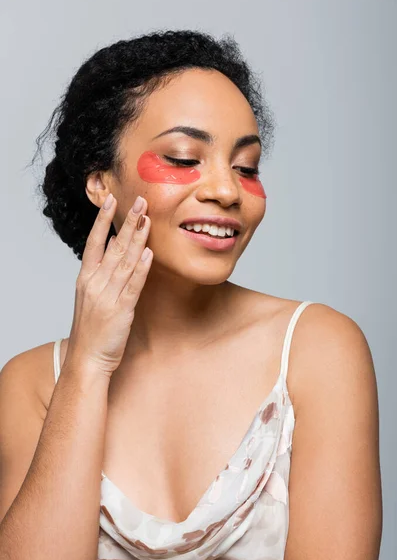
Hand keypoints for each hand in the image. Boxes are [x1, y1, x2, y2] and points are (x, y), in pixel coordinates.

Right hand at [64, 193, 152, 377]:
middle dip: (127, 222)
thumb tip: (112, 245)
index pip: (94, 242)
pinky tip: (148, 253)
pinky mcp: (120, 310)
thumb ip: (101, 271)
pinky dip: (141, 269)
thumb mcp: (90, 296)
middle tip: (140, 201)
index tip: (111, 200)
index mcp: (86, 278)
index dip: (102, 220)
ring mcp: (107, 296)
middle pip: (113, 247)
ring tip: (147, 219)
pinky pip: (133, 285)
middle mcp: (95, 283)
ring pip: (125, 262)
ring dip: (138, 239)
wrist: (86, 359)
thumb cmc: (91, 328)